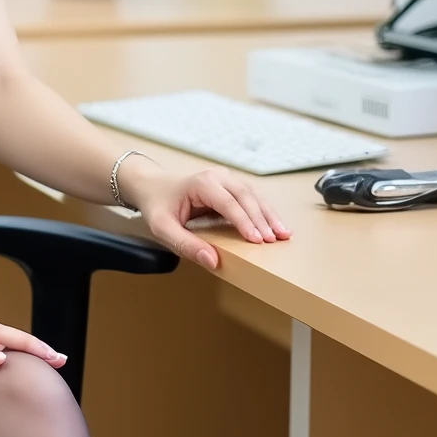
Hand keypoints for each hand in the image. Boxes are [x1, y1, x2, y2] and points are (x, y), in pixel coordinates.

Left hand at [118, 157, 290, 271]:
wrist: (153, 186)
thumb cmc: (158, 206)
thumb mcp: (163, 228)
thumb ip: (186, 245)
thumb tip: (212, 260)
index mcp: (201, 183)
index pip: (228, 202)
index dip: (244, 221)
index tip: (257, 239)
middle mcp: (217, 176)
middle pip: (246, 196)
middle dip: (262, 218)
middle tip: (275, 239)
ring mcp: (226, 178)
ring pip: (254, 194)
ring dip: (269, 214)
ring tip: (284, 233)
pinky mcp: (231, 185)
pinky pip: (252, 197)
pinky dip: (264, 211)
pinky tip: (275, 225)